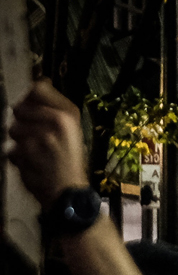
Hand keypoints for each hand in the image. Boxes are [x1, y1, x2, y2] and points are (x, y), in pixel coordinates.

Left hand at [6, 81, 91, 205]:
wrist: (69, 191)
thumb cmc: (70, 160)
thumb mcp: (71, 130)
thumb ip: (53, 108)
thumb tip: (38, 83)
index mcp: (68, 114)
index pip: (38, 89)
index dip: (31, 99)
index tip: (35, 111)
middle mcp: (55, 121)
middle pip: (20, 108)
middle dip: (23, 122)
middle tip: (37, 137)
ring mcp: (39, 137)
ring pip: (12, 129)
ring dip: (19, 141)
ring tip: (35, 152)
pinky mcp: (25, 153)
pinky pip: (10, 148)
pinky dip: (17, 157)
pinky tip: (31, 163)